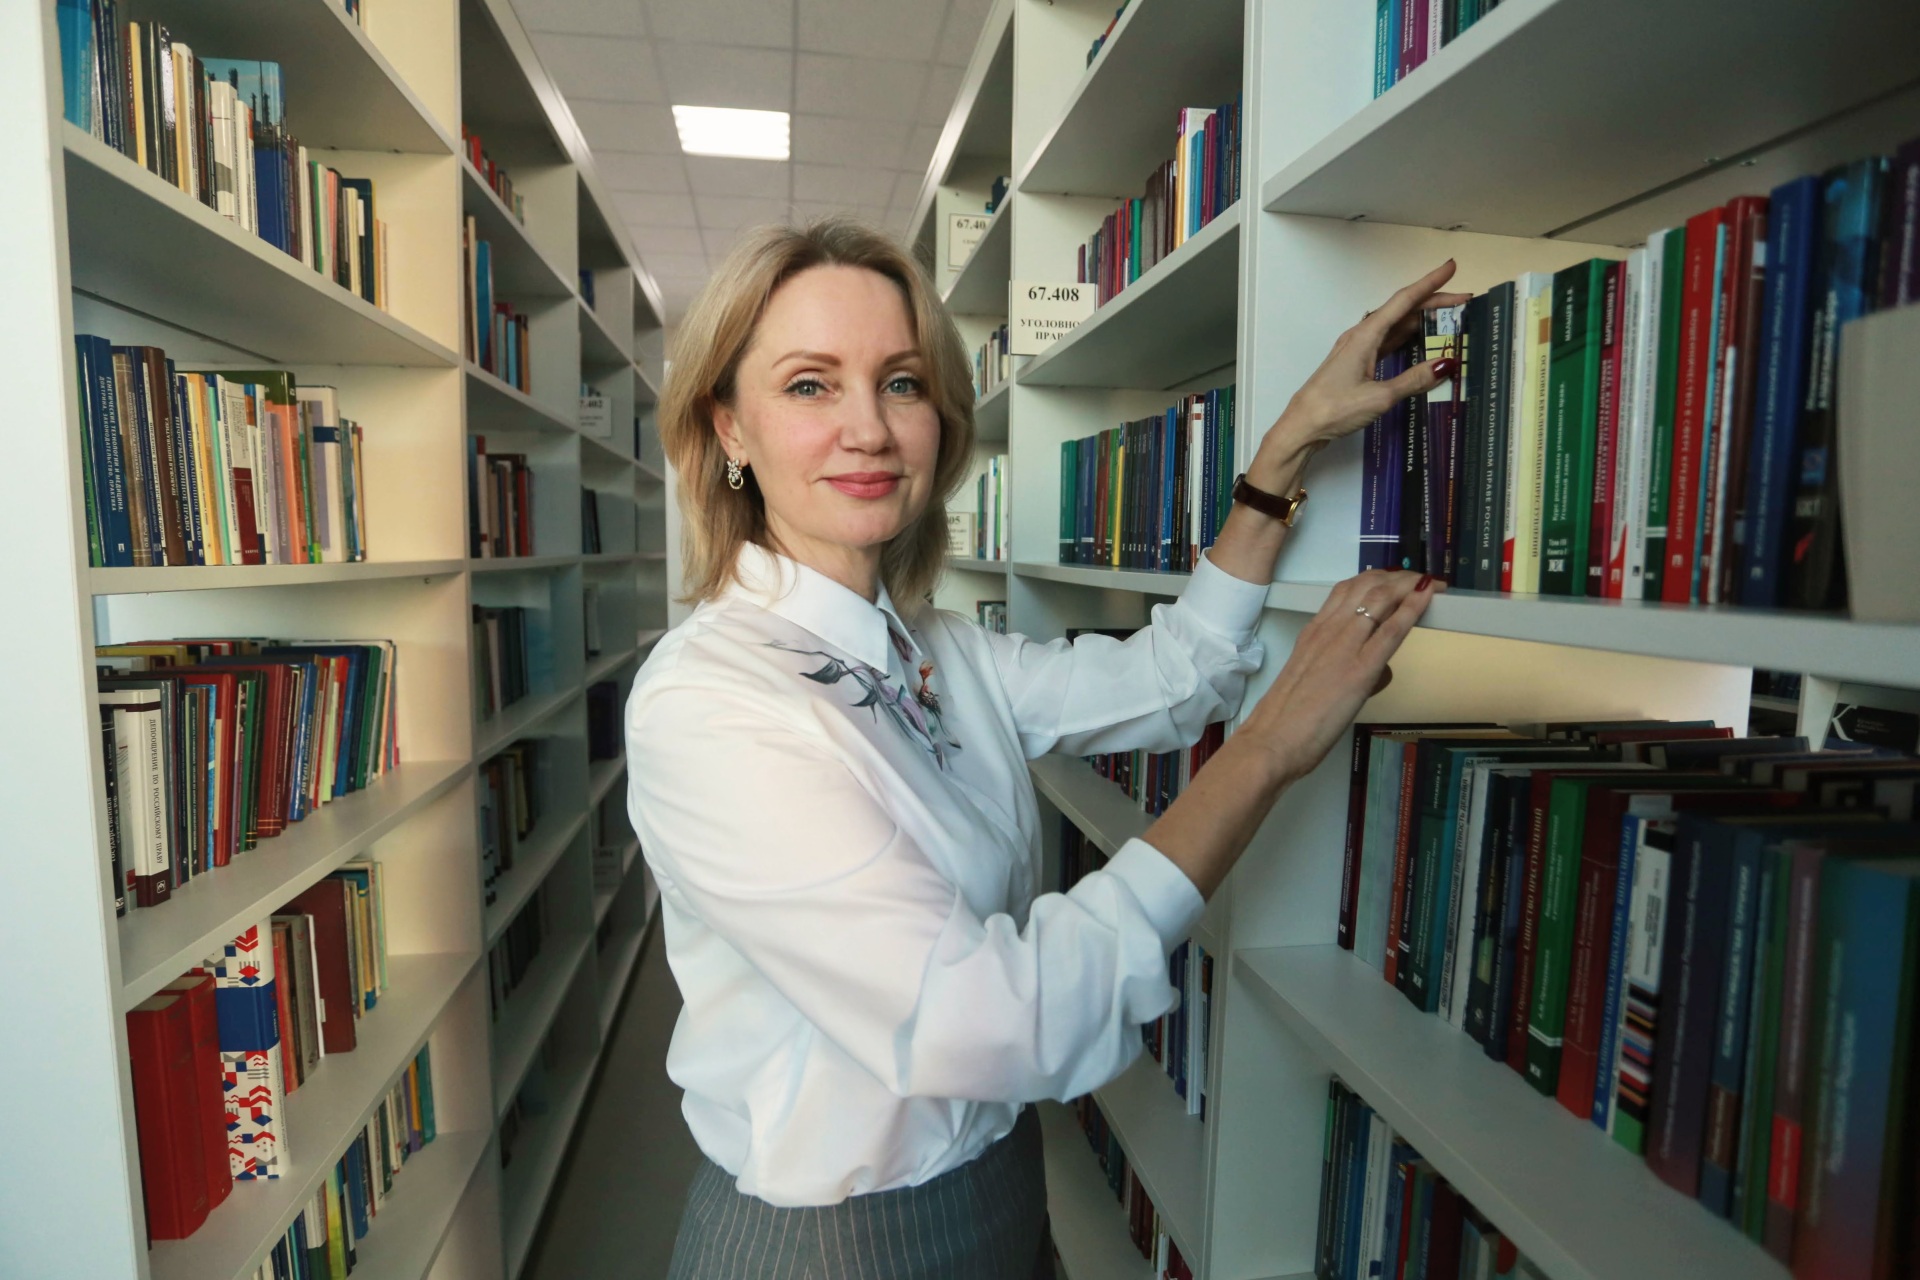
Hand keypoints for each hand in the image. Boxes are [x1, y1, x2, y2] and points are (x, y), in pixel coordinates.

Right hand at [1240, 569, 1441, 784]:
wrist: (1271, 740)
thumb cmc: (1287, 720)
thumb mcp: (1313, 681)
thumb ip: (1345, 668)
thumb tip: (1378, 671)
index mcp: (1314, 633)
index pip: (1347, 590)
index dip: (1377, 579)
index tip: (1396, 582)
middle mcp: (1328, 631)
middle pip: (1368, 585)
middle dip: (1399, 577)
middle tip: (1420, 581)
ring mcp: (1344, 647)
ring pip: (1381, 598)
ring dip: (1409, 585)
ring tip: (1429, 584)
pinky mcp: (1359, 670)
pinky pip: (1391, 630)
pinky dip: (1412, 609)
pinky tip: (1427, 598)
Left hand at [1248, 262, 1469, 489]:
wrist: (1301, 427)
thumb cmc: (1333, 409)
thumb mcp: (1380, 396)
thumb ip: (1414, 380)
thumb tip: (1446, 364)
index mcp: (1365, 335)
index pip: (1404, 300)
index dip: (1430, 283)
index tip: (1451, 268)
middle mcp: (1360, 336)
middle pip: (1402, 310)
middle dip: (1433, 302)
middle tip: (1464, 300)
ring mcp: (1357, 349)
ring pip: (1395, 326)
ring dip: (1421, 320)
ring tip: (1449, 319)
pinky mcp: (1356, 364)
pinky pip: (1387, 342)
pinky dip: (1406, 338)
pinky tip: (1420, 341)